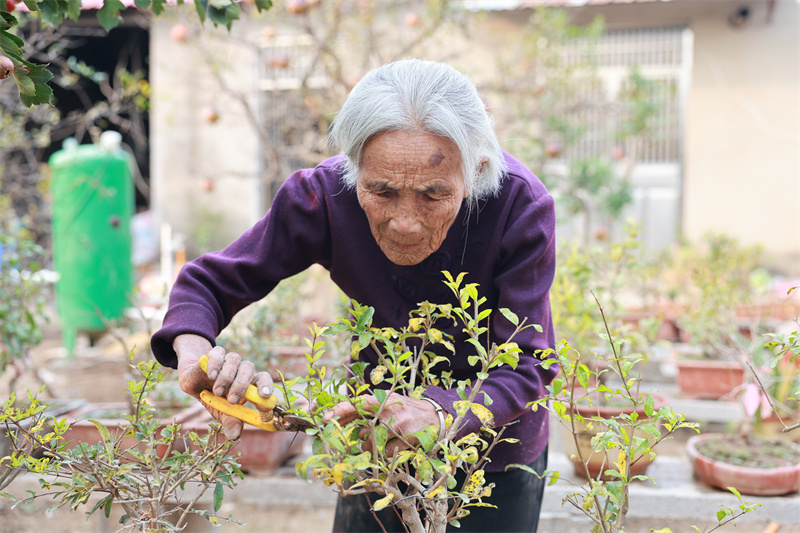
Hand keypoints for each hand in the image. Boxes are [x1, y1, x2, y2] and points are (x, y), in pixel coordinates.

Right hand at [174, 334, 273, 439]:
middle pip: (249, 368)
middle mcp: (241, 369)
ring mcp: (229, 360)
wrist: (193, 383)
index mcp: (249, 382)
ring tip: (218, 392)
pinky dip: (216, 364)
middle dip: (242, 385)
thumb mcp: (222, 413)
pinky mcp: (215, 354)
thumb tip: (234, 435)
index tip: (265, 396)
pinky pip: (219, 353)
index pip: (263, 378)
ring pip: (235, 360)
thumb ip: (230, 421)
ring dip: (227, 377)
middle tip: (232, 400)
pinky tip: (211, 375)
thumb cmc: (214, 399)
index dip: (266, 385)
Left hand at [324, 392, 439, 455]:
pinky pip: (387, 453)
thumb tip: (340, 420)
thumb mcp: (387, 403)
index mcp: (382, 399)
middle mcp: (389, 410)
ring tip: (387, 438)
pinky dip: (387, 451)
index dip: (338, 410)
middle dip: (361, 439)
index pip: (355, 403)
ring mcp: (399, 426)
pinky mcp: (407, 439)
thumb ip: (366, 411)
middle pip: (363, 433)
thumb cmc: (406, 410)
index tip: (324, 417)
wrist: (435, 415)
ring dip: (374, 447)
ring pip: (373, 445)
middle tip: (365, 437)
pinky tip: (397, 443)